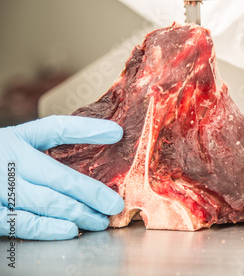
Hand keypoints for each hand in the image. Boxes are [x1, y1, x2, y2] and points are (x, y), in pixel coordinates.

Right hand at [0, 116, 123, 240]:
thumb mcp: (23, 140)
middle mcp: (7, 160)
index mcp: (17, 138)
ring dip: (76, 213)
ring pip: (43, 202)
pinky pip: (21, 223)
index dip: (87, 129)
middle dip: (91, 193)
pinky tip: (69, 230)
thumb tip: (113, 131)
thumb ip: (61, 135)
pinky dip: (47, 228)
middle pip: (57, 177)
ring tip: (98, 221)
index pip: (56, 128)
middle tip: (114, 205)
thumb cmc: (0, 158)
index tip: (118, 133)